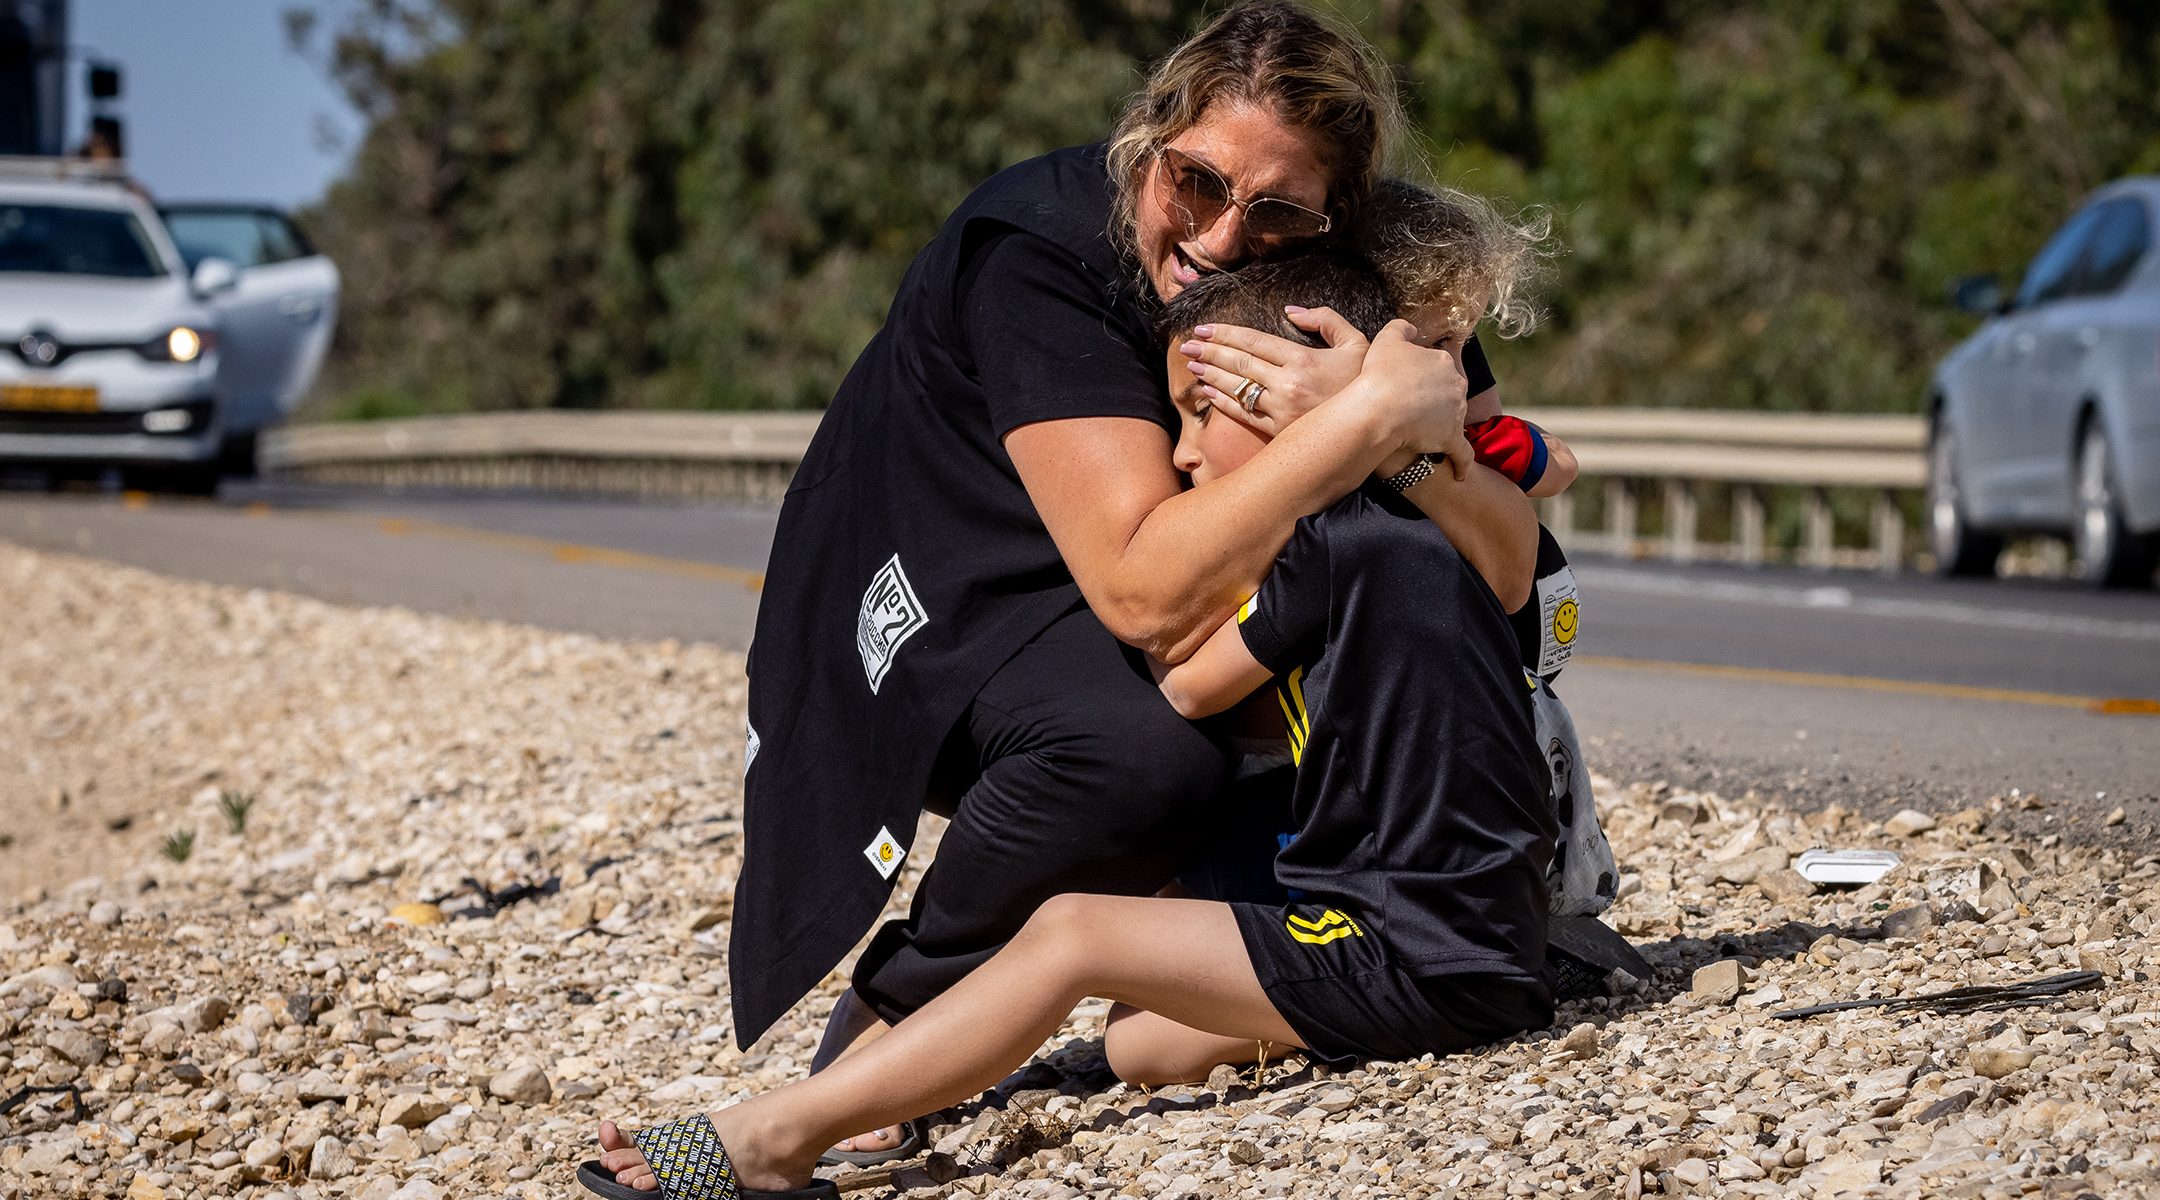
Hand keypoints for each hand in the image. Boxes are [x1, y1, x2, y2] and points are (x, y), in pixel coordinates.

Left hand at [1180, 306, 1368, 439]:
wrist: (1378, 424)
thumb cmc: (1365, 381)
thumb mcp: (1356, 341)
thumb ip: (1326, 320)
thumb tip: (1291, 312)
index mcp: (1302, 359)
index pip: (1254, 342)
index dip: (1226, 334)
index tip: (1204, 329)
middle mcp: (1288, 383)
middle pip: (1240, 364)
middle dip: (1210, 352)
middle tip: (1187, 346)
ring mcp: (1282, 410)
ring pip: (1238, 388)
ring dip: (1211, 376)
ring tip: (1193, 365)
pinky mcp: (1280, 431)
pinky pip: (1245, 414)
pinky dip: (1224, 403)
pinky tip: (1208, 393)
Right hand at [1358, 319, 1472, 478]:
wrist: (1378, 410)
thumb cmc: (1379, 374)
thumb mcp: (1387, 338)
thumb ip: (1401, 328)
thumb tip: (1411, 328)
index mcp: (1443, 361)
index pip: (1437, 367)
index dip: (1420, 375)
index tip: (1405, 384)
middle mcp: (1455, 385)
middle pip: (1447, 393)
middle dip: (1434, 400)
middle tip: (1410, 409)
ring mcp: (1456, 413)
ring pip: (1453, 420)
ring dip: (1441, 427)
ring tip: (1419, 435)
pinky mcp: (1452, 439)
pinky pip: (1462, 454)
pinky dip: (1462, 464)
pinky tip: (1459, 474)